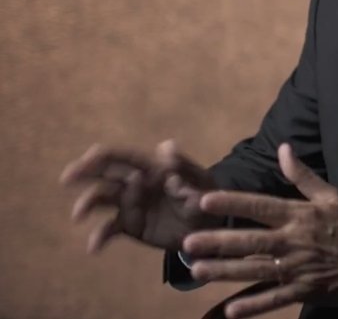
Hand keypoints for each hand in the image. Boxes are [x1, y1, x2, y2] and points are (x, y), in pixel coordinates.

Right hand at [60, 140, 220, 251]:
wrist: (211, 227)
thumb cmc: (208, 196)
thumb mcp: (203, 180)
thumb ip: (184, 166)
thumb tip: (165, 148)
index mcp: (152, 168)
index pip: (125, 157)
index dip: (106, 155)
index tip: (88, 156)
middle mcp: (136, 184)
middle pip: (106, 174)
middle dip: (85, 173)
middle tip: (67, 178)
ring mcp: (131, 204)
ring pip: (103, 200)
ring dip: (87, 204)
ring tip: (78, 215)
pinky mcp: (130, 225)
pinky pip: (110, 229)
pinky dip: (99, 237)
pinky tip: (92, 247)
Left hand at [183, 144, 337, 318]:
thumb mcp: (331, 196)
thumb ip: (303, 175)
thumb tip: (283, 148)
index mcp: (299, 216)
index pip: (261, 206)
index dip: (233, 203)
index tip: (206, 200)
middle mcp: (294, 242)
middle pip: (250, 241)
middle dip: (218, 242)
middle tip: (188, 242)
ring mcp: (296, 269)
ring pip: (254, 271)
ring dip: (225, 272)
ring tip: (198, 270)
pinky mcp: (301, 292)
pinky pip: (272, 299)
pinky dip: (252, 305)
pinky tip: (229, 309)